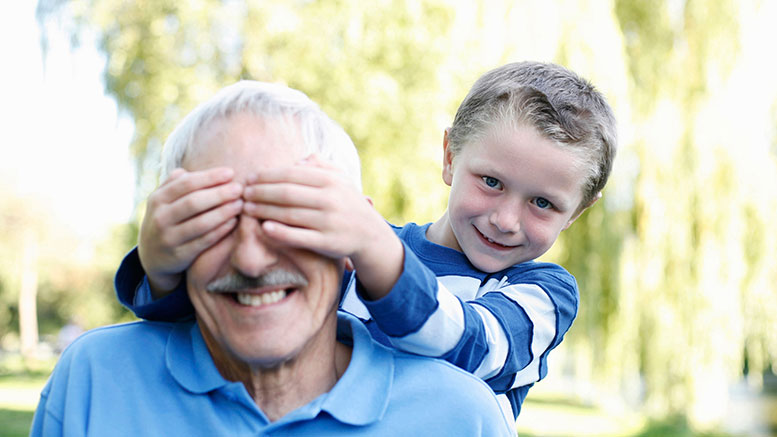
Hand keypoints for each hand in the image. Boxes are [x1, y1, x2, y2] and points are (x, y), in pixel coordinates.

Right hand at [138, 167, 243, 296]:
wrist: (152, 256)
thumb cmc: (168, 220)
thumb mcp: (165, 201)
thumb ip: (178, 184)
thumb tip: (199, 171)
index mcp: (158, 199)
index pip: (186, 183)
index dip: (210, 177)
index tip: (231, 173)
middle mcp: (160, 217)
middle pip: (194, 202)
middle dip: (220, 194)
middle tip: (239, 189)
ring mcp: (169, 238)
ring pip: (200, 223)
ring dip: (223, 212)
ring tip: (240, 204)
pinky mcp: (179, 255)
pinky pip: (204, 241)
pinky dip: (220, 230)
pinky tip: (233, 222)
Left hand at [243, 155, 402, 297]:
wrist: (370, 234)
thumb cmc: (348, 203)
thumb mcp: (340, 179)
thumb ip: (320, 165)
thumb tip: (297, 160)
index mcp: (330, 180)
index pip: (291, 174)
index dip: (267, 175)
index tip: (250, 177)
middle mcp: (330, 199)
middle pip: (286, 193)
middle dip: (260, 192)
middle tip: (243, 192)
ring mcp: (328, 221)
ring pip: (289, 214)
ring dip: (263, 210)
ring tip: (247, 208)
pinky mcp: (327, 242)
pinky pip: (298, 236)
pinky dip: (279, 232)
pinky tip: (264, 227)